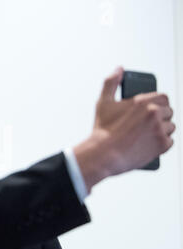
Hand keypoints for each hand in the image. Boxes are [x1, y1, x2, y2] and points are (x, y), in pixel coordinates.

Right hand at [74, 67, 174, 191]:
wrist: (103, 154)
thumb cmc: (102, 130)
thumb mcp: (103, 103)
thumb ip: (111, 82)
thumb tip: (119, 69)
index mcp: (142, 101)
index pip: (164, 97)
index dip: (157, 104)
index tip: (150, 111)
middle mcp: (154, 113)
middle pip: (169, 111)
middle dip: (159, 117)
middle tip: (145, 125)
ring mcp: (160, 129)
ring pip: (171, 127)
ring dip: (162, 130)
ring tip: (145, 135)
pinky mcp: (162, 144)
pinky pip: (170, 141)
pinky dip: (161, 144)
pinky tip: (148, 144)